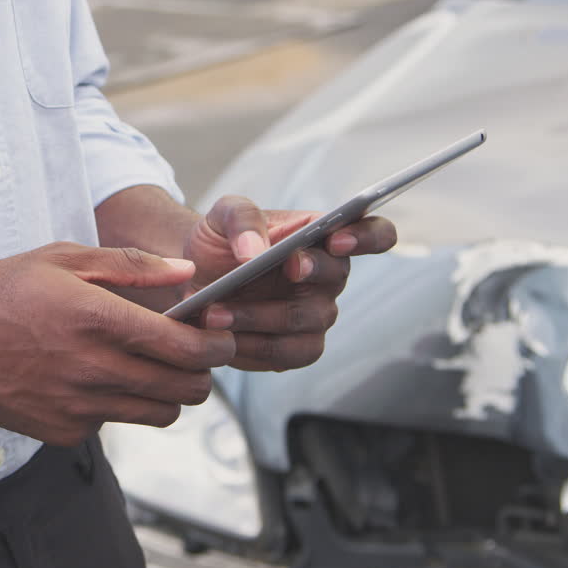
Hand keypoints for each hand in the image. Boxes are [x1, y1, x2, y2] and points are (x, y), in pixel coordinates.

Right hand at [0, 243, 235, 445]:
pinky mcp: (63, 432)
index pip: (185, 347)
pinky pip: (115, 423)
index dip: (217, 345)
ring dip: (170, 393)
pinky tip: (99, 378)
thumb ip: (131, 266)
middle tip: (199, 355)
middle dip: (204, 373)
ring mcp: (78, 407)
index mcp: (98, 320)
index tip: (222, 336)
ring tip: (156, 367)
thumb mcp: (62, 258)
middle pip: (184, 389)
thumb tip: (186, 274)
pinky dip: (121, 405)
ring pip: (159, 413)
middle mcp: (93, 369)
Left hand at [182, 196, 396, 370]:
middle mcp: (328, 275)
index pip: (373, 232)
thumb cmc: (219, 241)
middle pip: (339, 277)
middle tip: (266, 267)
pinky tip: (224, 337)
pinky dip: (253, 346)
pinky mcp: (296, 347)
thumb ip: (242, 218)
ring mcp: (316, 313)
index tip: (336, 240)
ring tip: (214, 312)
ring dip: (259, 316)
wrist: (193, 280)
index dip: (366, 237)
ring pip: (307, 319)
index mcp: (323, 234)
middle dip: (307, 272)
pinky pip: (289, 353)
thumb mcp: (222, 214)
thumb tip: (256, 251)